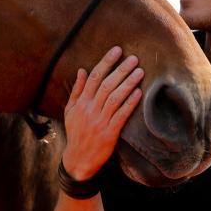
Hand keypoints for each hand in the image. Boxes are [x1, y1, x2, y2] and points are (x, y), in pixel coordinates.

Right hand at [63, 46, 143, 180]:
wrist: (78, 160)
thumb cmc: (75, 133)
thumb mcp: (70, 110)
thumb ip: (77, 90)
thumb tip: (82, 70)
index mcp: (81, 102)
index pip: (94, 77)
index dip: (106, 62)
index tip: (117, 50)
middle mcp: (90, 109)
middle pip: (106, 84)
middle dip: (121, 69)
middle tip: (134, 58)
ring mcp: (100, 121)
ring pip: (115, 97)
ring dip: (128, 83)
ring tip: (140, 71)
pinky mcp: (110, 133)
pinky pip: (121, 115)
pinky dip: (130, 102)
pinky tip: (139, 92)